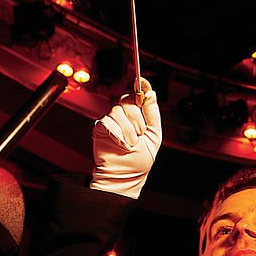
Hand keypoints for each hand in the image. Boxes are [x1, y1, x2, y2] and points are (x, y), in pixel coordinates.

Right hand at [90, 78, 161, 197]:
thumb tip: (151, 92)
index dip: (140, 85)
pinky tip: (120, 143)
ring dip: (128, 129)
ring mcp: (111, 119)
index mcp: (138, 115)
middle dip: (137, 118)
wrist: (126, 174)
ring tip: (131, 143)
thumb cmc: (140, 159)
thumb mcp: (154, 134)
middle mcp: (124, 114)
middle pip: (128, 99)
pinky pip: (108, 120)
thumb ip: (152, 113)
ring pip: (118, 110)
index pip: (138, 94)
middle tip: (139, 134)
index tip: (141, 81)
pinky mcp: (100, 127)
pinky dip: (118, 133)